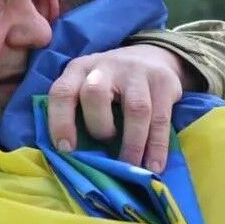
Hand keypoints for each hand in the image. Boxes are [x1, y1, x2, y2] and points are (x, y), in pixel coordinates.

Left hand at [48, 45, 190, 170]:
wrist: (150, 55)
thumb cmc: (109, 85)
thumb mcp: (86, 87)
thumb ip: (78, 113)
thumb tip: (76, 159)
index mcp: (78, 70)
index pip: (62, 92)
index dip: (60, 122)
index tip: (66, 150)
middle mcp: (105, 67)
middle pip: (95, 94)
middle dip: (99, 127)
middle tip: (105, 149)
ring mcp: (136, 72)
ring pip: (136, 108)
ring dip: (133, 143)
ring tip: (132, 167)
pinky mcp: (163, 81)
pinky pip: (161, 118)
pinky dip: (157, 146)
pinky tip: (154, 165)